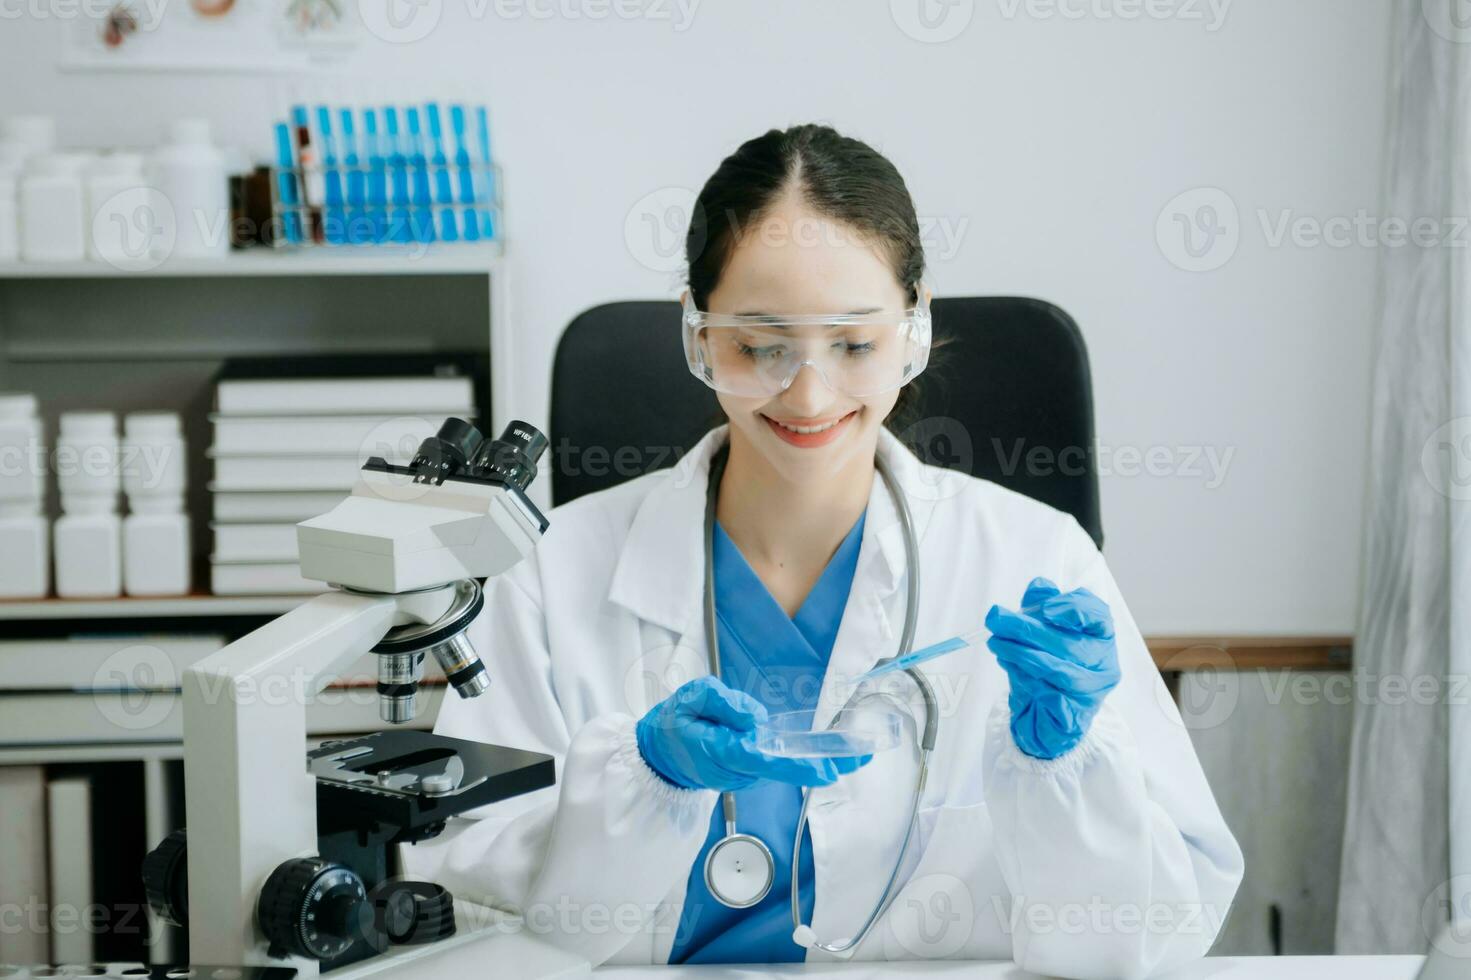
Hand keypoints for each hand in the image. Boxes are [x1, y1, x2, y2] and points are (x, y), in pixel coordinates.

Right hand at [635, 676, 870, 791]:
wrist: (660, 755)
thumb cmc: (675, 723)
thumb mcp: (691, 698)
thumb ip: (722, 704)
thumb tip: (754, 718)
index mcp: (721, 751)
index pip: (763, 759)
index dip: (796, 765)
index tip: (827, 769)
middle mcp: (738, 770)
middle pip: (784, 766)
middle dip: (824, 760)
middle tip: (866, 754)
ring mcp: (746, 775)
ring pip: (783, 763)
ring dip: (814, 754)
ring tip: (854, 746)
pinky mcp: (751, 773)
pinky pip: (779, 762)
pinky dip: (802, 756)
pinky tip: (826, 749)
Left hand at [985, 577, 1120, 759]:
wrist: (1045, 711)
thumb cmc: (1049, 663)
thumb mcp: (1044, 630)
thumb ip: (1043, 605)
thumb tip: (1039, 586)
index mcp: (1101, 637)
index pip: (1099, 617)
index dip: (1074, 609)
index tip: (1045, 609)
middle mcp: (1103, 664)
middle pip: (1071, 644)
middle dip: (1029, 630)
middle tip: (997, 619)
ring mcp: (1091, 692)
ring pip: (1060, 671)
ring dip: (1023, 654)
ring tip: (997, 643)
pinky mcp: (1074, 715)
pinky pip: (1049, 695)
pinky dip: (1025, 678)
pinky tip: (1008, 666)